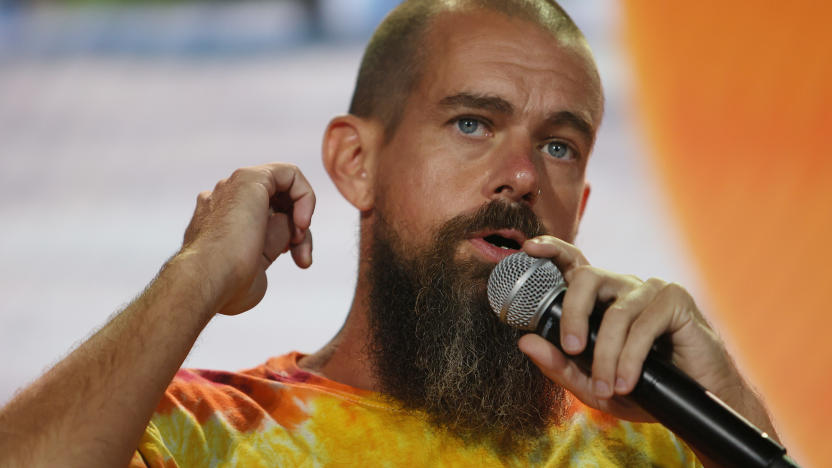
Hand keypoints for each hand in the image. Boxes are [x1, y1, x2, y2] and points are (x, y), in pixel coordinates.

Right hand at [180, 163, 314, 315]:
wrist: (208, 280)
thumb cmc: (227, 287)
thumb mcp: (258, 266)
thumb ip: (272, 244)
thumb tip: (290, 228)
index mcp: (223, 218)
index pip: (269, 218)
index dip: (291, 238)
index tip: (298, 261)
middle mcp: (225, 198)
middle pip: (279, 204)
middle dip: (299, 231)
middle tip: (303, 259)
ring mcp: (234, 186)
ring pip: (284, 189)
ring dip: (301, 216)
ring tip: (300, 239)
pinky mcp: (249, 178)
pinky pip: (289, 174)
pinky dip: (304, 196)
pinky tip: (301, 222)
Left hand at [517, 235, 752, 423]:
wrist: (691, 406)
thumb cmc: (640, 388)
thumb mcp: (592, 385)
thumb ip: (559, 365)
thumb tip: (525, 342)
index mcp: (600, 298)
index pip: (573, 262)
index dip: (551, 249)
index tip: (529, 248)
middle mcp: (622, 286)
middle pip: (587, 277)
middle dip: (573, 314)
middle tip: (571, 350)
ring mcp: (650, 289)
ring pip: (616, 312)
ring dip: (607, 355)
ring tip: (607, 388)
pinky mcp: (676, 300)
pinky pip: (644, 325)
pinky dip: (631, 359)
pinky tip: (628, 382)